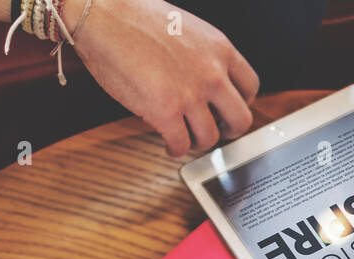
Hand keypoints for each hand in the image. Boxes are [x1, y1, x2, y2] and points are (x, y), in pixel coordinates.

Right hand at [66, 0, 259, 155]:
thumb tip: (206, 83)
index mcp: (219, 49)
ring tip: (185, 136)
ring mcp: (190, 95)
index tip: (228, 108)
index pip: (250, 87)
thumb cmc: (134, 16)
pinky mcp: (165, 112)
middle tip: (216, 130)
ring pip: (210, 138)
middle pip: (241, 120)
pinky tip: (169, 143)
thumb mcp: (185, 28)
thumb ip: (203, 56)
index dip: (241, 102)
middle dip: (229, 130)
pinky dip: (176, 148)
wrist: (102, 14)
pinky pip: (181, 144)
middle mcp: (211, 73)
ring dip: (198, 141)